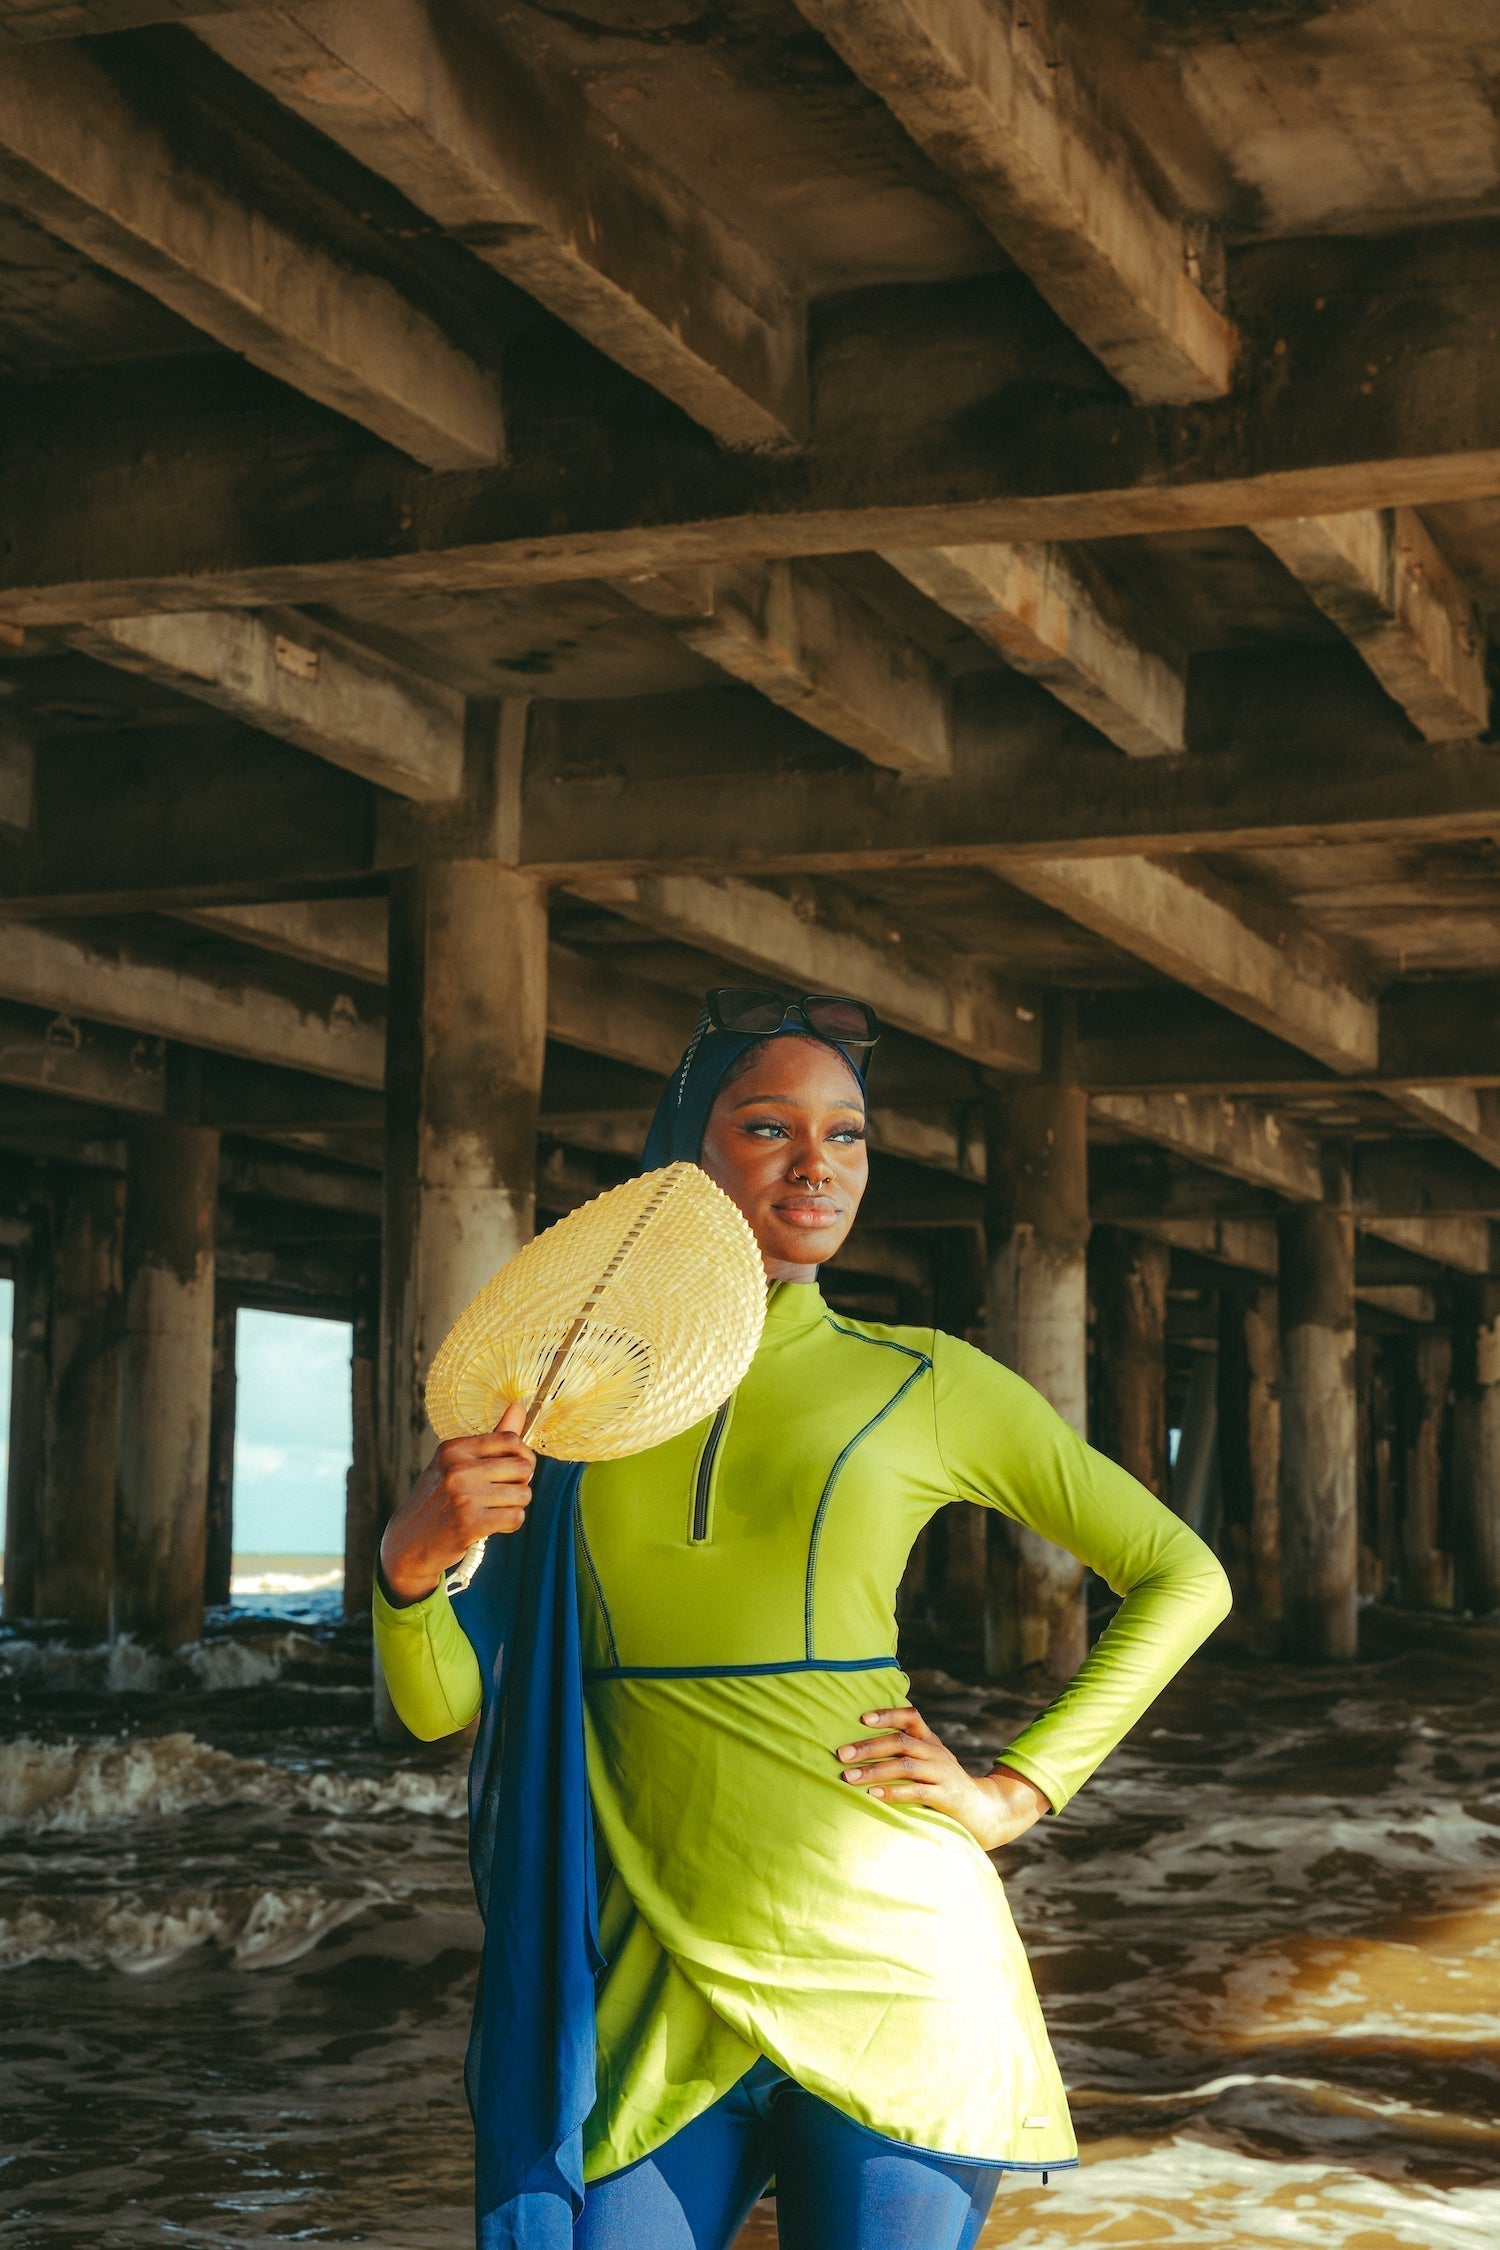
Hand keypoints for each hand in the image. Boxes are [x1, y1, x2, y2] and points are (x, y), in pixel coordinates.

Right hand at [378, 1402, 534, 1604]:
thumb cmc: (438, 1501)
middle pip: (522, 1467)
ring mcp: (462, 1495)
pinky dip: (510, 1524)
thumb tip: (519, 1406)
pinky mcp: (469, 1523)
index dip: (523, 1457)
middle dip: (521, 1483)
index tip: (514, 1471)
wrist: (408, 1543)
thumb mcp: (455, 1464)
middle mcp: (457, 1468)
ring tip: (495, 1510)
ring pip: (523, 1494)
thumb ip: (492, 1439)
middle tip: (504, 1494)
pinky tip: (493, 1525)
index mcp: (454, 1449)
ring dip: (515, 1506)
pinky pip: (515, 1517)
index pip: (510, 1440)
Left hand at [836, 1704, 1051, 1851]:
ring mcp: (942, 1774)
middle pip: (900, 1741)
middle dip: (868, 1746)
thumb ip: (907, 1754)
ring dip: (874, 1770)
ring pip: (905, 1765)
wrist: (986, 1811)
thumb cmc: (946, 1786)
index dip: (887, 1714)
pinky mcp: (946, 1797)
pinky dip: (893, 1792)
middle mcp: (936, 1752)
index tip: (862, 1718)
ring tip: (849, 1776)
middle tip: (841, 1754)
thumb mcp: (930, 1763)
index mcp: (931, 1741)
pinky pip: (917, 1791)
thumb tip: (863, 1749)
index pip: (910, 1717)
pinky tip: (873, 1794)